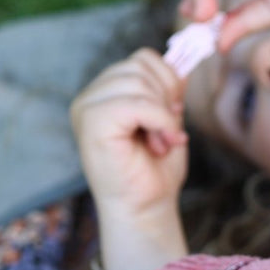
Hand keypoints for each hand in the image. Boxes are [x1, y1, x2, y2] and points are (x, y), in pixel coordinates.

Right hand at [71, 49, 188, 216]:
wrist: (143, 209)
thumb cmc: (154, 172)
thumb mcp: (167, 121)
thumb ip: (168, 91)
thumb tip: (182, 60)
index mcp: (105, 93)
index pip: (142, 60)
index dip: (168, 82)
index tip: (173, 116)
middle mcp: (90, 97)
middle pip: (140, 65)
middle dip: (166, 97)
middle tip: (167, 134)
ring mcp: (87, 107)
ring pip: (138, 80)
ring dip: (162, 112)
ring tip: (160, 142)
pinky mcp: (91, 121)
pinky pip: (136, 102)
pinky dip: (159, 120)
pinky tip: (161, 142)